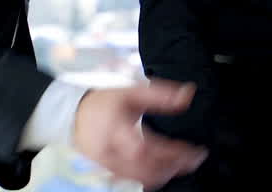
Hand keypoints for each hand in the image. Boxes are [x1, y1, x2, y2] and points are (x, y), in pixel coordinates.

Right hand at [72, 80, 206, 189]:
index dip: (172, 154)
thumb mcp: (133, 92)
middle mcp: (109, 152)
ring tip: (185, 163)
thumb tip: (188, 95)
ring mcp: (108, 164)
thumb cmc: (107, 103)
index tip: (194, 150)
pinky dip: (154, 176)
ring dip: (166, 173)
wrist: (77, 115)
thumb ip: (161, 94)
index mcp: (115, 130)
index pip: (145, 149)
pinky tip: (168, 168)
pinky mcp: (110, 170)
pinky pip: (135, 179)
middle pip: (144, 170)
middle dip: (173, 167)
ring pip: (140, 178)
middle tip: (194, 158)